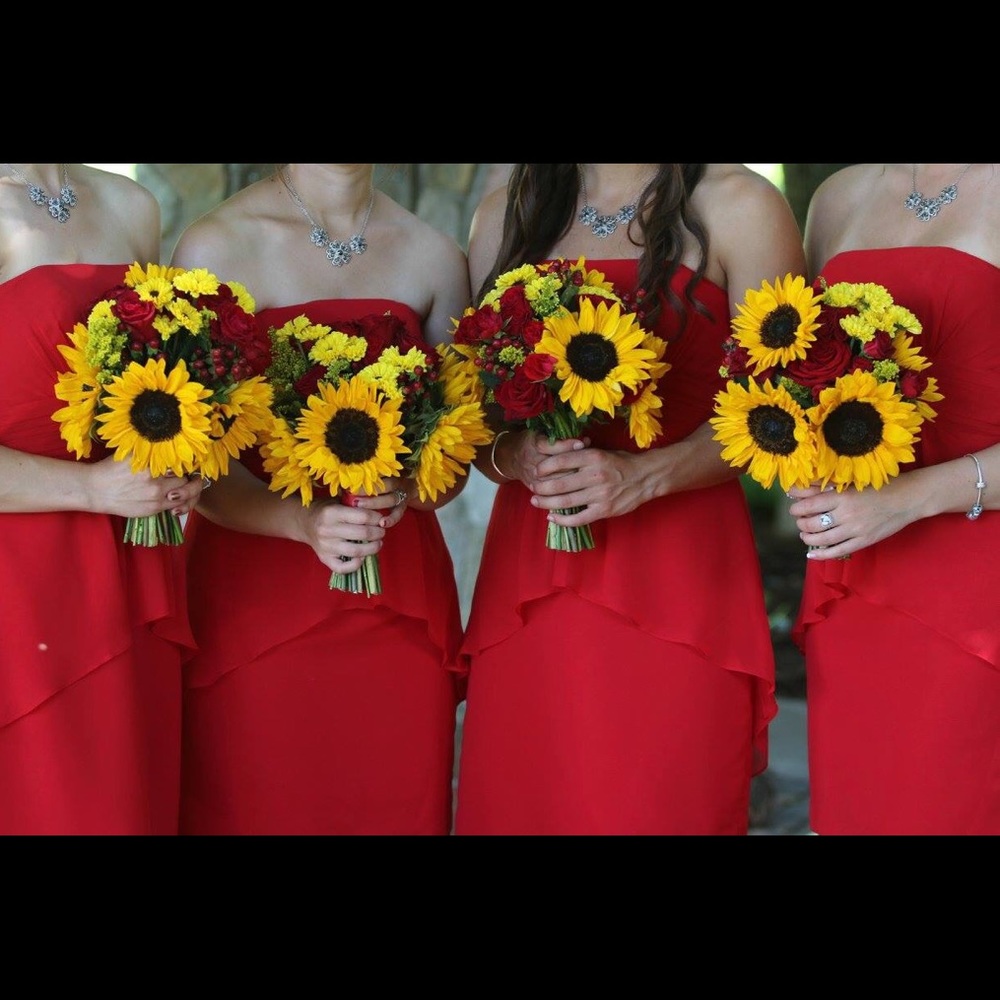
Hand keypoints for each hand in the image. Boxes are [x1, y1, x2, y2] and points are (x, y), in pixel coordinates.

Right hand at [87, 456, 206, 517]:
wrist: (96, 490)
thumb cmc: (113, 469)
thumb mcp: (132, 454)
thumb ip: (151, 451)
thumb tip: (171, 445)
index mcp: (151, 464)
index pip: (181, 463)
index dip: (186, 463)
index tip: (188, 462)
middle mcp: (155, 481)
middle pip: (185, 478)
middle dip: (186, 476)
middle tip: (185, 474)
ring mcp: (155, 497)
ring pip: (185, 494)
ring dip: (186, 490)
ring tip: (184, 485)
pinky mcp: (153, 509)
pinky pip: (177, 506)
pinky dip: (181, 501)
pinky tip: (176, 495)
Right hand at [301, 496, 388, 573]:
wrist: (305, 523)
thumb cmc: (327, 510)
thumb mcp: (338, 501)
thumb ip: (355, 505)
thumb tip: (379, 513)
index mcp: (331, 513)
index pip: (363, 516)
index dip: (377, 518)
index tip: (381, 519)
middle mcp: (327, 530)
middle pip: (362, 534)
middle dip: (378, 533)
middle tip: (382, 531)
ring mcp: (326, 547)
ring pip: (357, 552)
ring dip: (373, 548)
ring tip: (378, 543)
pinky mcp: (325, 559)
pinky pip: (343, 568)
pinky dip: (356, 565)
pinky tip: (363, 557)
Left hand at [341, 478, 410, 527]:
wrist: (410, 486)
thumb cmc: (386, 482)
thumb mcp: (379, 478)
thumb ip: (366, 481)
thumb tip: (345, 486)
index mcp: (389, 473)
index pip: (376, 476)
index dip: (364, 483)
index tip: (350, 488)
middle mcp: (397, 482)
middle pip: (384, 487)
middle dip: (368, 494)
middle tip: (354, 502)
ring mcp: (402, 494)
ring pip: (391, 499)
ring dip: (377, 505)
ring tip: (364, 514)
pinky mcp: (404, 507)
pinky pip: (399, 513)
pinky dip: (391, 519)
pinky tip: (382, 524)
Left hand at [529, 442, 649, 525]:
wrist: (646, 477)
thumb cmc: (621, 463)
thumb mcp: (602, 451)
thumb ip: (582, 454)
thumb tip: (556, 456)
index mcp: (593, 457)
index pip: (561, 461)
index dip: (544, 467)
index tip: (536, 471)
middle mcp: (595, 475)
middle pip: (559, 484)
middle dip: (541, 487)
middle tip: (532, 488)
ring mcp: (600, 495)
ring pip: (566, 502)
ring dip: (546, 503)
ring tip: (536, 502)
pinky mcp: (604, 510)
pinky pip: (579, 519)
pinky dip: (563, 520)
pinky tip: (552, 518)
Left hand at [787, 481, 914, 557]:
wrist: (907, 498)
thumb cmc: (878, 486)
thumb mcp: (850, 482)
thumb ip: (825, 486)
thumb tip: (798, 488)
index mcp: (842, 496)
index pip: (808, 505)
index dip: (796, 508)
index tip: (794, 508)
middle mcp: (847, 514)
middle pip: (812, 523)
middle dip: (801, 523)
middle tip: (800, 520)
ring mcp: (855, 530)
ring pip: (822, 539)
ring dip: (807, 537)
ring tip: (805, 533)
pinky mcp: (863, 541)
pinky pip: (837, 551)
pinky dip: (821, 554)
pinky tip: (812, 554)